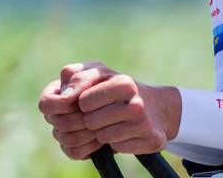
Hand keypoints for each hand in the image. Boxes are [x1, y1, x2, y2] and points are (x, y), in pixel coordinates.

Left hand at [39, 62, 181, 158]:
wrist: (159, 107)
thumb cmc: (120, 89)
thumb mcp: (100, 74)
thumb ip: (77, 78)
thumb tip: (64, 98)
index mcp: (124, 83)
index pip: (83, 101)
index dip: (84, 103)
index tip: (95, 100)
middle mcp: (137, 103)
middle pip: (90, 122)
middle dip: (92, 119)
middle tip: (106, 112)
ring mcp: (144, 123)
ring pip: (102, 137)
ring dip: (103, 132)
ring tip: (116, 122)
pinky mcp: (151, 140)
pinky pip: (118, 148)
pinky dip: (118, 142)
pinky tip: (127, 133)